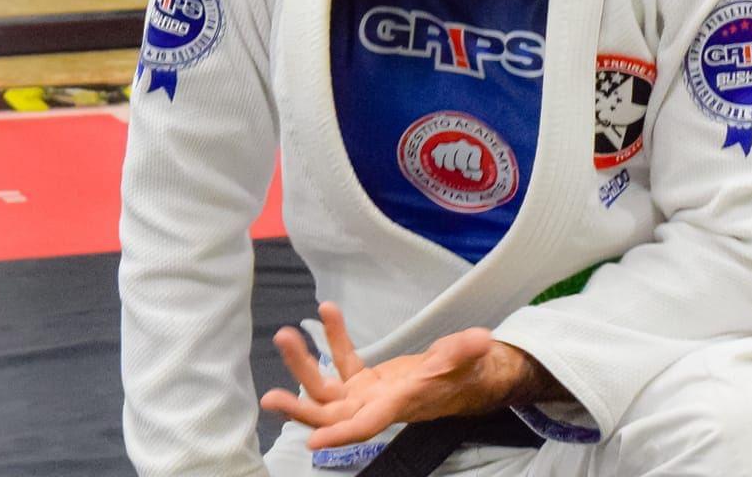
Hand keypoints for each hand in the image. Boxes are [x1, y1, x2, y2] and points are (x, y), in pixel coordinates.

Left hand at [260, 301, 544, 448]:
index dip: (340, 433)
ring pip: (326, 389)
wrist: (464, 377)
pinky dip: (333, 339)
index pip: (366, 425)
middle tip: (270, 397)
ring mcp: (366, 395)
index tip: (312, 439)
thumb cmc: (466, 372)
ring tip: (285, 337)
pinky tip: (328, 311)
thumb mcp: (466, 359)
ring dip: (303, 365)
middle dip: (300, 405)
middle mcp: (375, 406)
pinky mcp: (365, 382)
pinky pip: (343, 362)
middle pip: (331, 412)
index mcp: (398, 406)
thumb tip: (481, 339)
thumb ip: (466, 350)